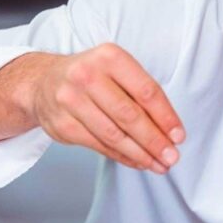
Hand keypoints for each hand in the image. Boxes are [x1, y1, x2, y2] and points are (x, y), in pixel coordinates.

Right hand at [30, 43, 184, 172]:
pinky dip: (122, 156)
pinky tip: (138, 162)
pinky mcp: (62, 124)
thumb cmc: (91, 77)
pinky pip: (99, 146)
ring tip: (159, 164)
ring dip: (141, 154)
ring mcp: (71, 100)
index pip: (146, 91)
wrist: (43, 82)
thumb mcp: (116, 70)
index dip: (166, 117)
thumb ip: (142, 94)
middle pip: (130, 115)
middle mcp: (87, 75)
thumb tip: (170, 131)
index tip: (179, 136)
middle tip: (172, 156)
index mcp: (109, 57)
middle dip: (155, 140)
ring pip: (114, 135)